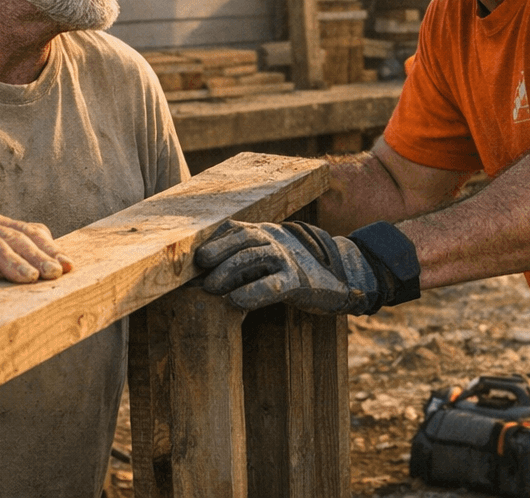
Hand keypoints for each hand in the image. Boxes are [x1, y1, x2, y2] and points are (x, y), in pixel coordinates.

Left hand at [195, 220, 378, 313]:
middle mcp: (275, 239)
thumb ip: (240, 260)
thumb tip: (200, 279)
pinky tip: (235, 301)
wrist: (340, 276)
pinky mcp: (299, 281)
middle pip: (243, 239)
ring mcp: (289, 258)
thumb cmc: (291, 268)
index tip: (188, 258)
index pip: (233, 228)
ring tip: (210, 288)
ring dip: (229, 271)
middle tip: (196, 274)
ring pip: (256, 257)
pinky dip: (253, 292)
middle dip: (217, 254)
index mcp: (263, 232)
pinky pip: (274, 284)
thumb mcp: (265, 257)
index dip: (211, 241)